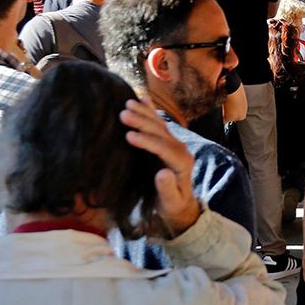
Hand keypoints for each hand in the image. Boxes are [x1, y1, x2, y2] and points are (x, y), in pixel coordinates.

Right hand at [121, 99, 201, 237]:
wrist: (180, 204)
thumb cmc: (172, 205)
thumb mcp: (170, 202)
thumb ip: (167, 189)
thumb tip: (162, 173)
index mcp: (182, 163)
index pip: (163, 149)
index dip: (147, 141)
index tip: (128, 135)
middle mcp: (181, 150)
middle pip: (161, 132)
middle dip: (143, 121)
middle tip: (123, 113)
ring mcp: (175, 144)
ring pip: (159, 124)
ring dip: (144, 113)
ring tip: (127, 102)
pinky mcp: (168, 142)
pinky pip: (159, 123)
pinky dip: (151, 110)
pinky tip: (143, 98)